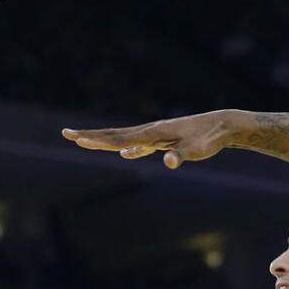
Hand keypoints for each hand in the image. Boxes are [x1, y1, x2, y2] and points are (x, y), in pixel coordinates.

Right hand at [61, 109, 239, 168]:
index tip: (77, 140)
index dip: (98, 141)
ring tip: (84, 140)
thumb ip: (180, 156)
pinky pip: (142, 145)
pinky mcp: (166, 140)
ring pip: (124, 138)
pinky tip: (126, 153)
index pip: (119, 138)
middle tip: (65, 134)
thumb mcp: (196, 149)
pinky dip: (130, 149)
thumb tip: (169, 163)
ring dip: (104, 140)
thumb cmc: (209, 138)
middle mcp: (151, 131)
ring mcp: (157, 135)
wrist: (223, 125)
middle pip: (114, 135)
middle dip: (89, 136)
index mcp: (153, 133)